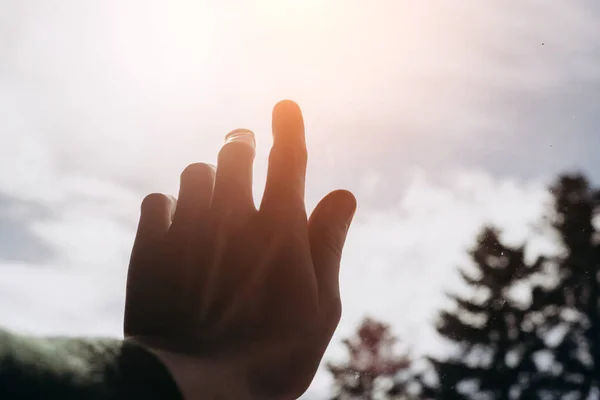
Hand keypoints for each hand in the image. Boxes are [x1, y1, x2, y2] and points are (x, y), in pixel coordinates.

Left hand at [124, 100, 356, 398]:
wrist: (197, 386)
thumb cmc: (273, 354)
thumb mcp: (320, 307)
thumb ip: (329, 243)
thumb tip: (344, 193)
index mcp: (280, 229)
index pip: (289, 159)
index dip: (289, 127)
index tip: (284, 104)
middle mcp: (233, 217)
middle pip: (235, 151)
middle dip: (243, 145)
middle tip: (244, 152)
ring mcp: (187, 229)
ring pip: (195, 171)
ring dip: (208, 179)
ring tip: (213, 204)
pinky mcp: (149, 246)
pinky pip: (157, 200)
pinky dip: (169, 207)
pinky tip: (177, 228)